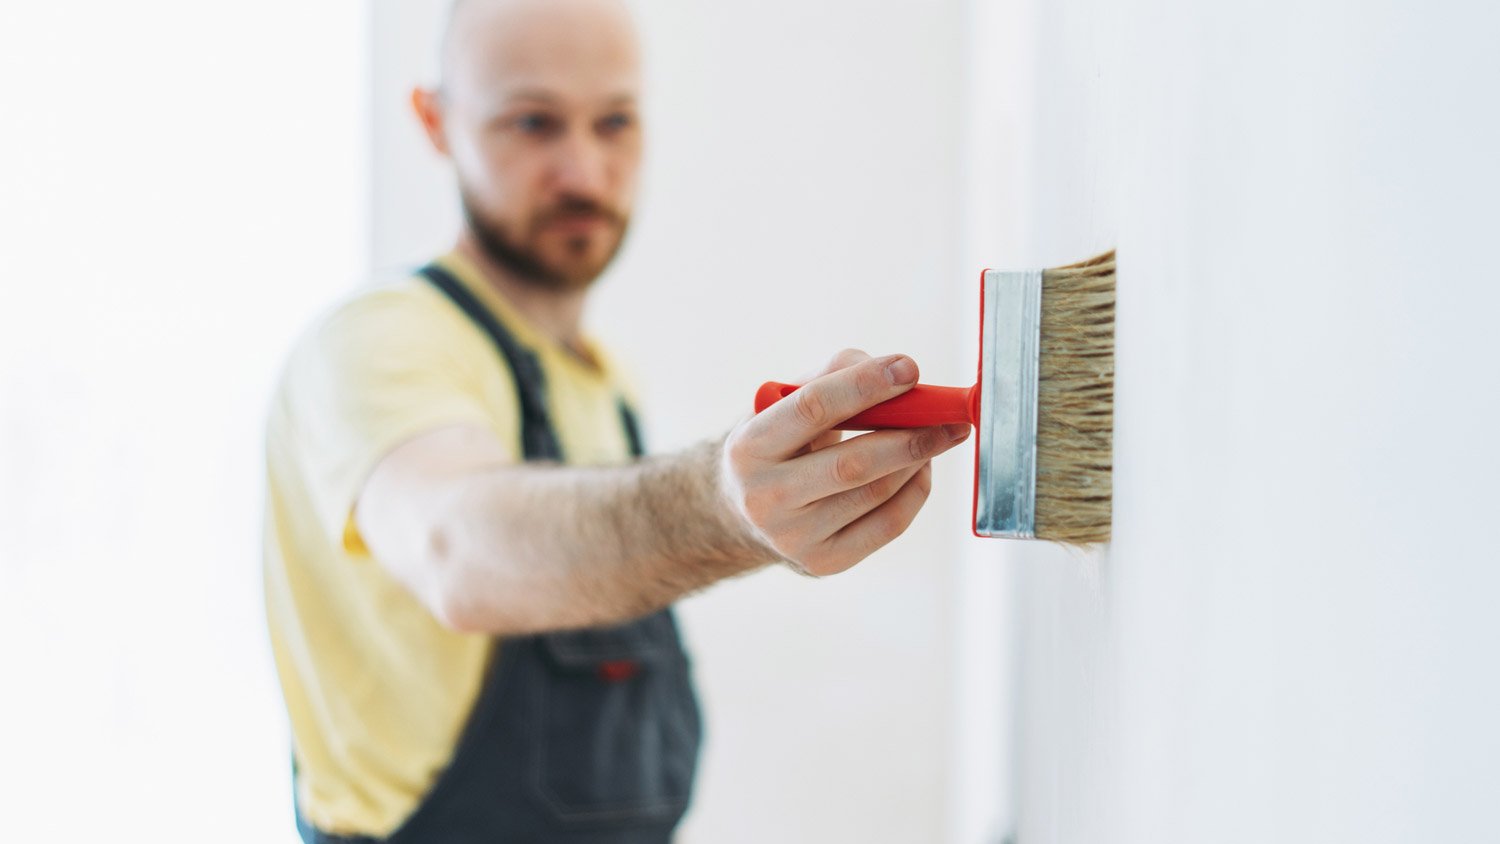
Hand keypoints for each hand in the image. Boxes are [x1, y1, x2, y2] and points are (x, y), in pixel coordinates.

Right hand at [719, 349, 970, 575]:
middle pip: (852, 464)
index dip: (865, 385)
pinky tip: (921, 468)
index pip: (813, 408)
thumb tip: (898, 373)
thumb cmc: (779, 442)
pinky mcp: (823, 562)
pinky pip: (888, 525)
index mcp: (747, 446)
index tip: (909, 368)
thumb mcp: (785, 401)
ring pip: (876, 494)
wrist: (748, 510)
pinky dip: (915, 491)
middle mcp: (764, 497)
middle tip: (949, 416)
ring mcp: (793, 537)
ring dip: (918, 460)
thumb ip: (834, 375)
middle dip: (910, 435)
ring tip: (937, 436)